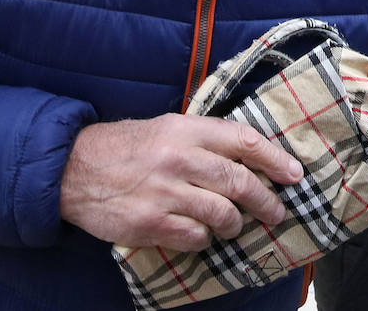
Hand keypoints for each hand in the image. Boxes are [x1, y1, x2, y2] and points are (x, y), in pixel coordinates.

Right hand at [59, 114, 304, 251]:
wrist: (73, 169)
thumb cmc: (127, 147)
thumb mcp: (167, 128)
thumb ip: (206, 139)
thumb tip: (250, 155)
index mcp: (187, 130)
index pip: (244, 141)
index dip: (275, 159)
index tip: (294, 174)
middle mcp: (179, 159)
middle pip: (239, 182)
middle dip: (266, 201)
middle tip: (277, 212)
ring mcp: (165, 193)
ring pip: (222, 214)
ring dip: (235, 224)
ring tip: (236, 225)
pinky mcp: (150, 223)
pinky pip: (195, 237)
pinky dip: (204, 239)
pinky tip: (200, 234)